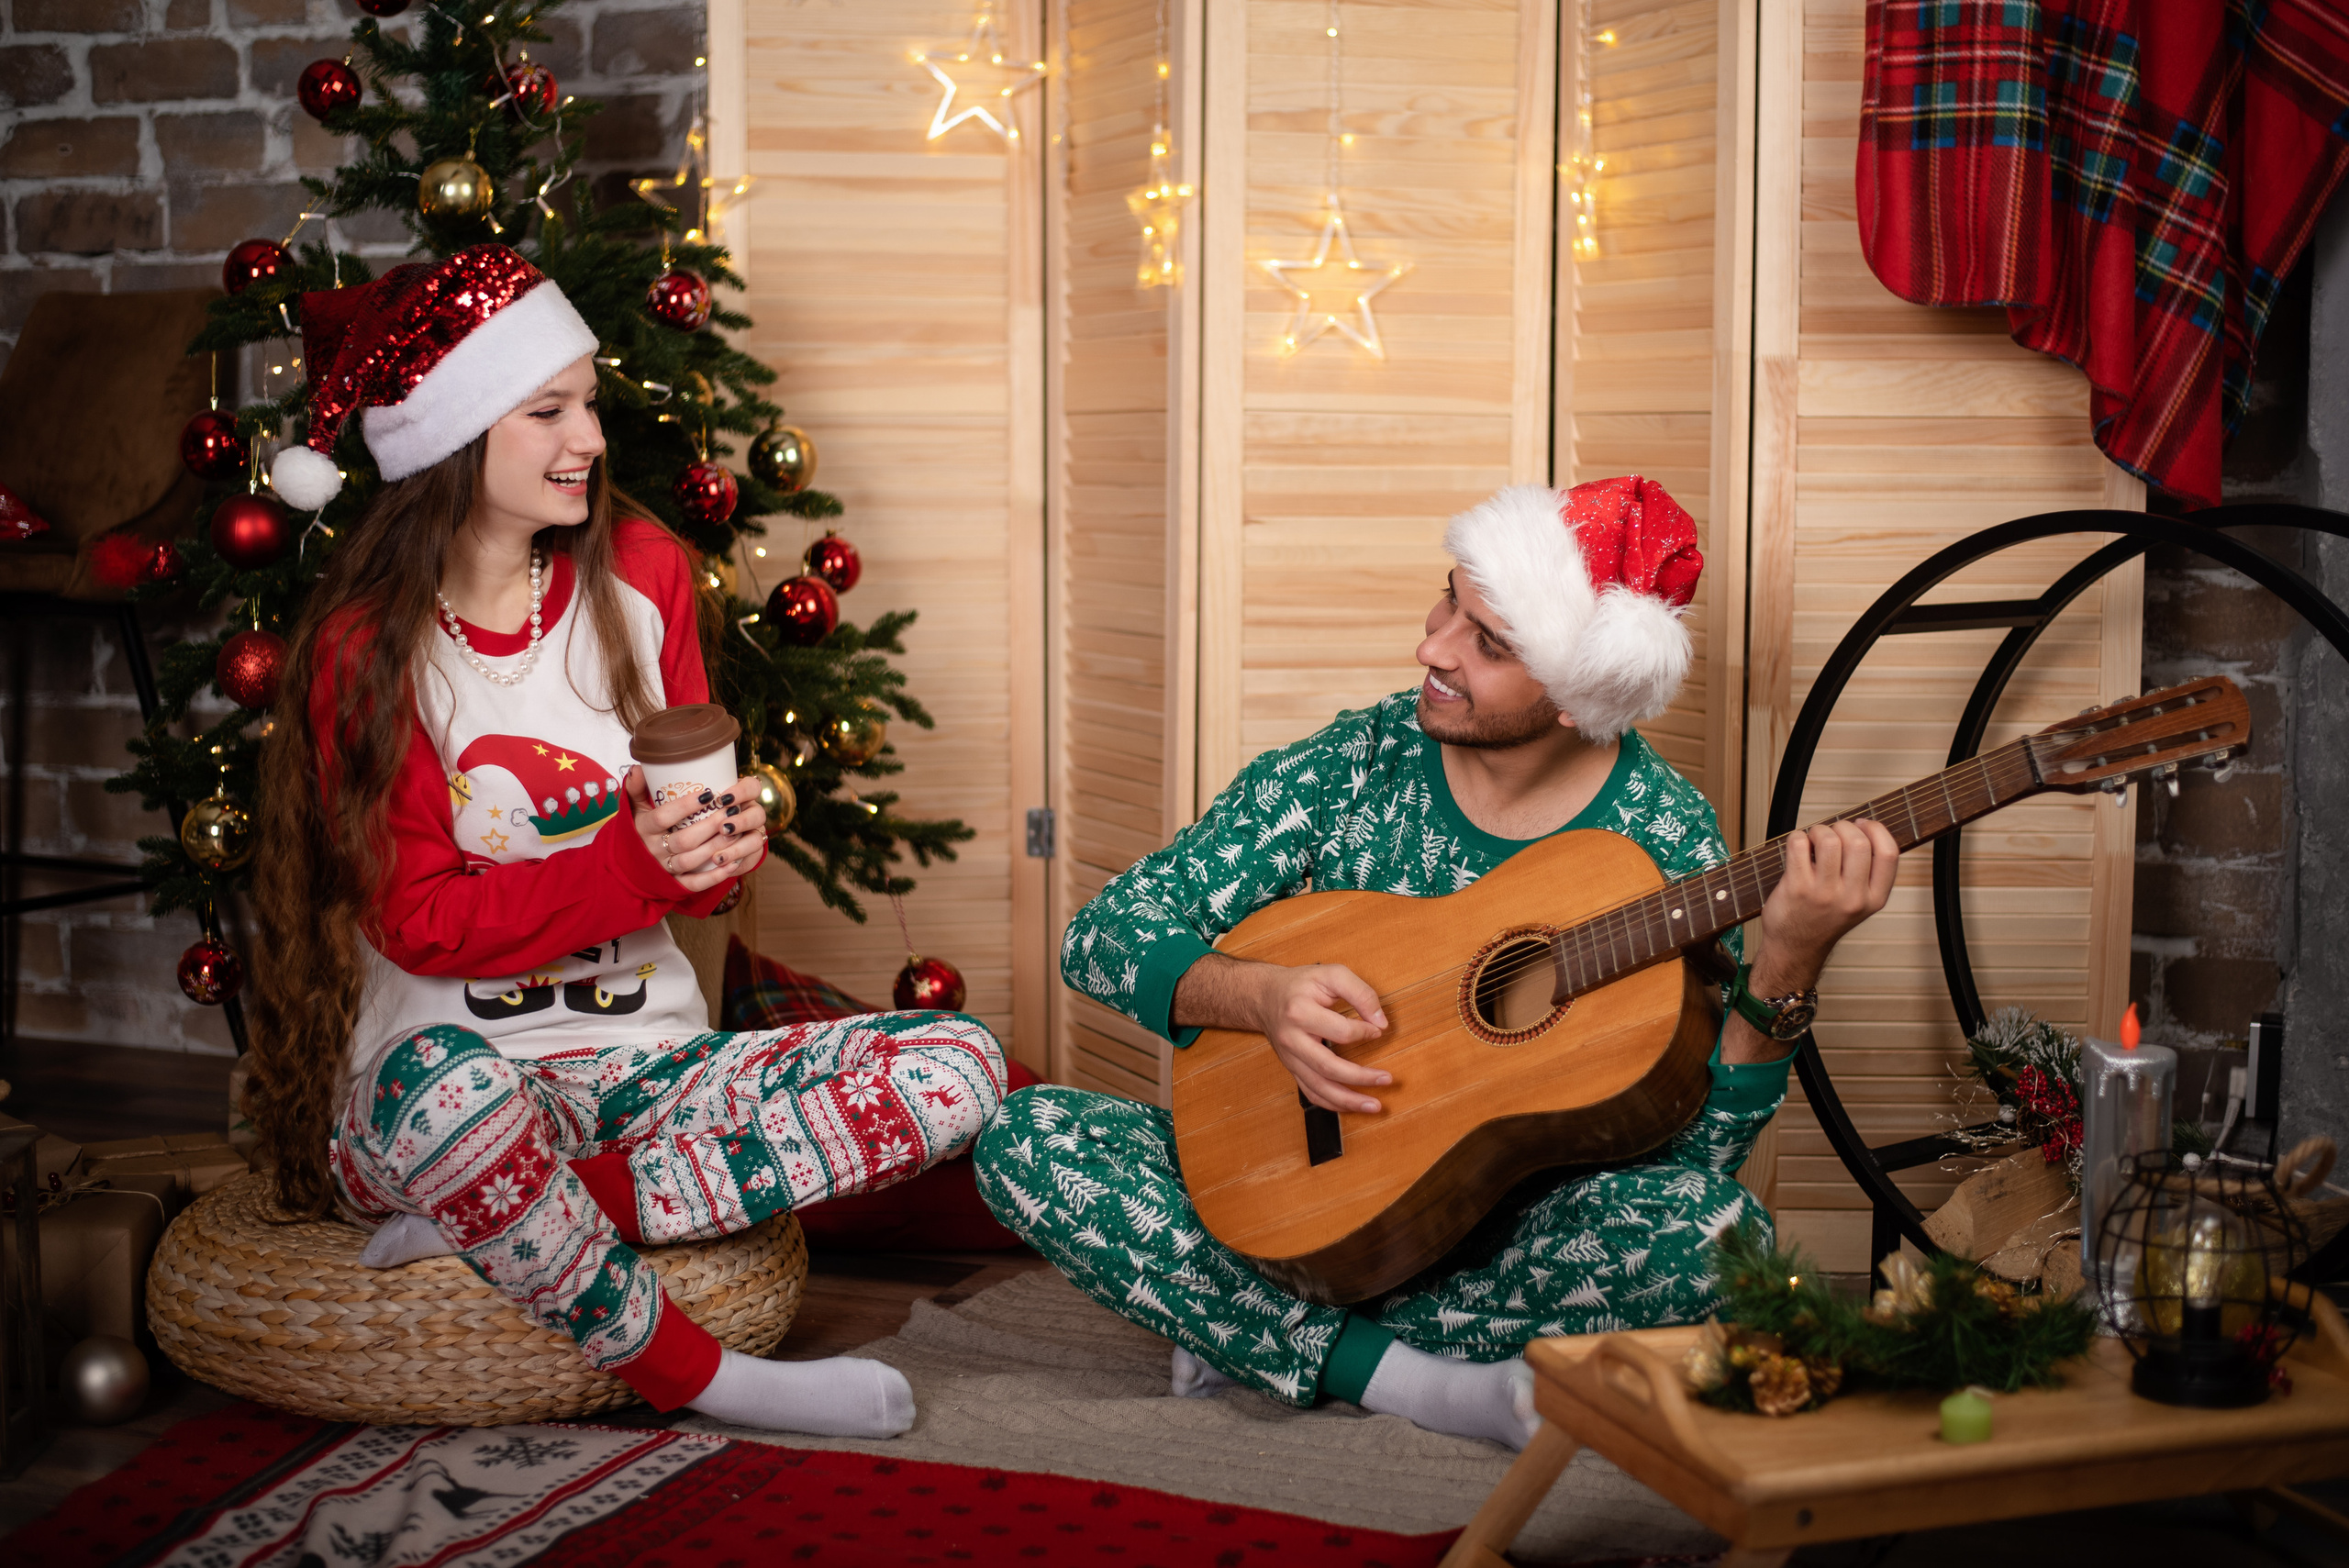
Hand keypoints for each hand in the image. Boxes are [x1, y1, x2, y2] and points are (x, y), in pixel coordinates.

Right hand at [624, 765, 769, 892]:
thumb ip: (636, 788)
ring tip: (736, 831)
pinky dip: (714, 876)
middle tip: (732, 811)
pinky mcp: (674, 883)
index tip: (709, 794)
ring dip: (716, 847)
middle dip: (710, 825)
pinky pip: (694, 884)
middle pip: (684, 840)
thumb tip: (639, 767)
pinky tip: (733, 864)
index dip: (686, 806)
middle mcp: (653, 850)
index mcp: (643, 829)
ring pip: (691, 861)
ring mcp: (664, 868)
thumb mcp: (634, 808)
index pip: (663, 817)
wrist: (629, 864)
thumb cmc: (639, 829)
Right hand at [1174, 954, 1392, 1114]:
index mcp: (1300, 1012)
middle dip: (1361, 1078)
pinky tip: (1351, 1106)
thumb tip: (1380, 1022)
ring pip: (1319, 1088)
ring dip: (1349, 1101)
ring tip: (1374, 1106)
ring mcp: (1289, 1058)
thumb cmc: (1300, 985)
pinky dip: (1332, 1104)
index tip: (1378, 1030)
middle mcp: (1292, 1039)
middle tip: (1387, 1079)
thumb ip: (1360, 993)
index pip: (1340, 1031)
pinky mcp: (1291, 1069)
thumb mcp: (1331, 974)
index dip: (1365, 1032)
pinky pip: (1311, 1093)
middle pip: (1329, 1067)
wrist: (1264, 997)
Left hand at [1751, 819, 1898, 993]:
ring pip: (1828, 840)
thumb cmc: (1825, 918)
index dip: (1876, 829)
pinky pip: (1799, 844)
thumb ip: (1867, 871)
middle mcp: (1853, 898)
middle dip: (1843, 827)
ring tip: (1812, 841)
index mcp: (1874, 898)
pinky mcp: (1797, 888)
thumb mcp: (1859, 901)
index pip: (1889, 853)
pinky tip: (1798, 850)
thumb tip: (1863, 827)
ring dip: (1818, 831)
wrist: (1796, 947)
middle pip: (1858, 842)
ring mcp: (1824, 894)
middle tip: (1832, 834)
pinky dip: (1797, 838)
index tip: (1862, 824)